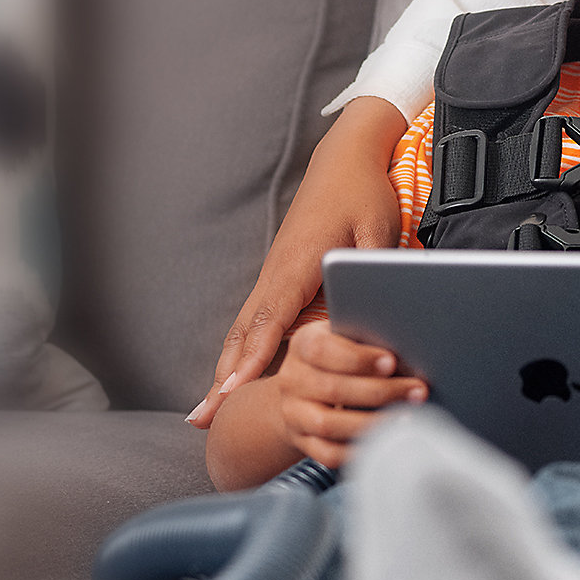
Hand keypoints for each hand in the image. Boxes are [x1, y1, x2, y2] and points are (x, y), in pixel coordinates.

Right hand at [195, 97, 411, 426]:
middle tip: (201, 419)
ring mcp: (276, 277)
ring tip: (204, 411)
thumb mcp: (378, 230)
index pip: (269, 319)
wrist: (344, 160)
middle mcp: (278, 274)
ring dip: (225, 369)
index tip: (231, 391)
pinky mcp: (282, 279)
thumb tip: (375, 313)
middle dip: (223, 376)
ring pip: (244, 330)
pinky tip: (232, 378)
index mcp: (298, 264)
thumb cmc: (362, 193)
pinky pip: (257, 322)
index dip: (251, 359)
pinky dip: (240, 352)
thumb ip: (373, 272)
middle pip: (244, 332)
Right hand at [275, 320, 427, 467]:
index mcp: (303, 345)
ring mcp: (294, 413)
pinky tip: (383, 441)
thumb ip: (363, 340)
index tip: (391, 362)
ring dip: (372, 423)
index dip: (358, 358)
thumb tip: (408, 348)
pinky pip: (328, 453)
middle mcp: (293, 379)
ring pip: (329, 424)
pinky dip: (358, 450)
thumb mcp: (341, 337)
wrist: (298, 389)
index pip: (323, 350)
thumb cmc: (333, 357)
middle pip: (333, 389)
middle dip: (381, 392)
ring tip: (406, 418)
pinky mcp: (301, 441)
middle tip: (416, 391)